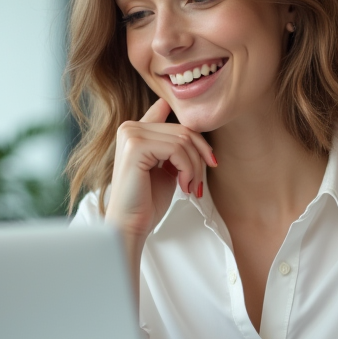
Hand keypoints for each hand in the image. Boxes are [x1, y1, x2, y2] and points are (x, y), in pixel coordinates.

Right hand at [105, 99, 215, 269]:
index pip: (171, 113)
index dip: (193, 131)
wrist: (131, 224)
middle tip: (200, 182)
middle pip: (182, 130)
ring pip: (183, 140)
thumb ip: (173, 146)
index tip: (207, 154)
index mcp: (135, 130)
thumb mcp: (166, 167)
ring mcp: (131, 134)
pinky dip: (188, 170)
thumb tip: (192, 130)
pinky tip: (184, 186)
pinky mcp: (136, 146)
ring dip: (195, 167)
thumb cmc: (148, 200)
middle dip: (200, 157)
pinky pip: (177, 149)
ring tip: (192, 187)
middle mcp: (130, 127)